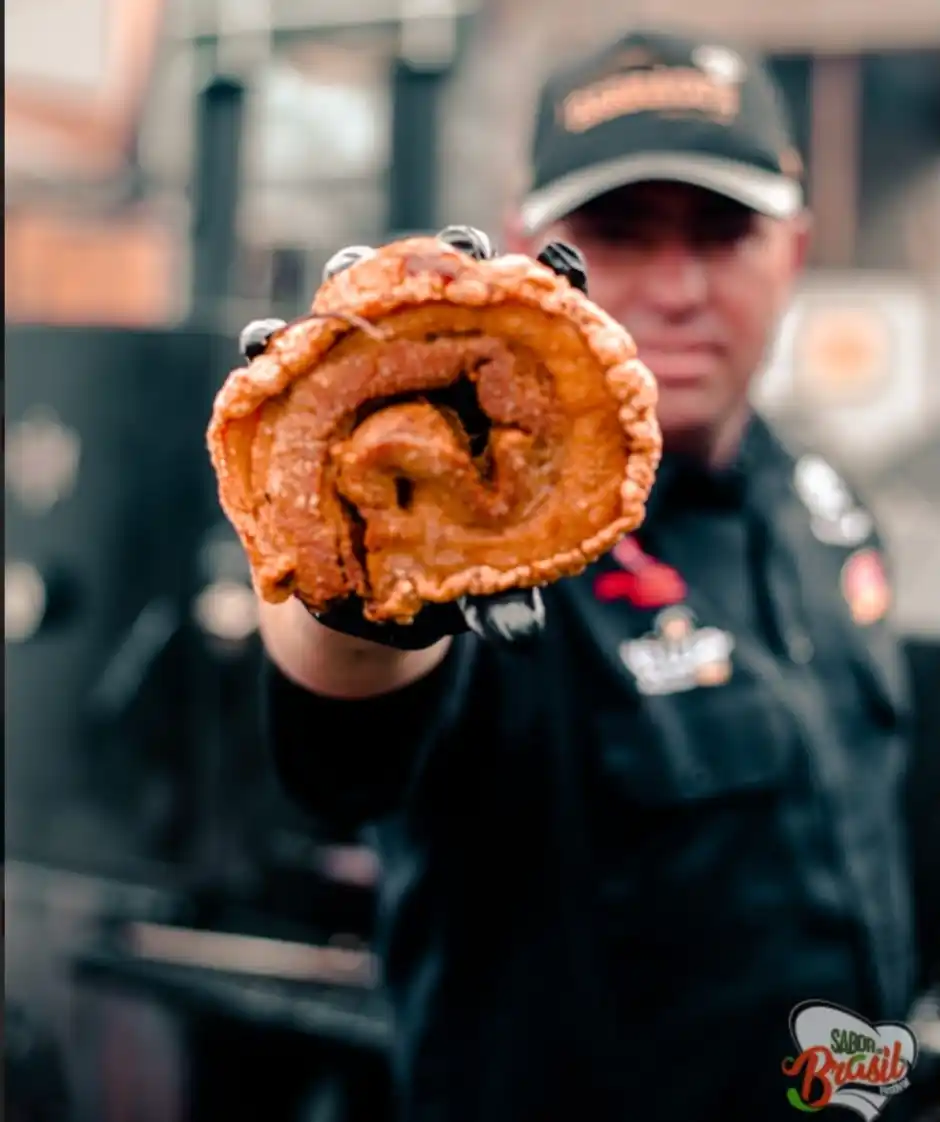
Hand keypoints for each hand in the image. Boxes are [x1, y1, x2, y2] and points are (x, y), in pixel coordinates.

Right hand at [238, 226, 587, 650]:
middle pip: (443, 299)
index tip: (563, 271)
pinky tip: (265, 343)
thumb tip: (521, 635)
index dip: (547, 295)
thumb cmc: (441, 580)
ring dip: (354, 285)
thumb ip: (502, 604)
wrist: (365, 602)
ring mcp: (364, 383)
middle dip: (451, 269)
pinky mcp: (301, 403)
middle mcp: (431, 379)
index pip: (524, 333)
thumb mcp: (477, 594)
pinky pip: (278, 362)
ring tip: (351, 275)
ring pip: (359, 312)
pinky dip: (270, 347)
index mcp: (490, 407)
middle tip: (461, 259)